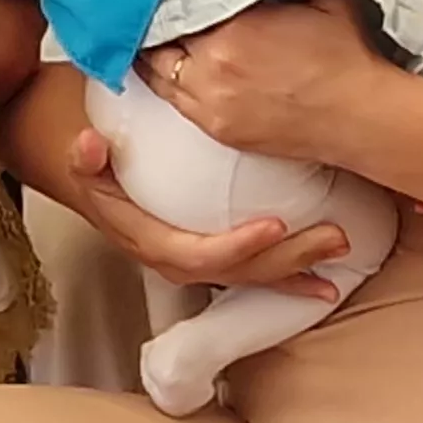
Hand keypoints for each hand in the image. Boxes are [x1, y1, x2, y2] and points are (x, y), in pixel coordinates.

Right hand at [56, 119, 349, 298]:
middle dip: (286, 260)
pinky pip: (255, 272)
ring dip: (298, 269)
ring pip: (251, 278)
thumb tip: (89, 144)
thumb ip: (84, 156)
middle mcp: (175, 260)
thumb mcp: (82, 158)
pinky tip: (327, 278)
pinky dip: (291, 276)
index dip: (236, 246)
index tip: (275, 225)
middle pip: (236, 273)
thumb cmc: (97, 165)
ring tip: (340, 256)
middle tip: (333, 237)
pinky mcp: (215, 256)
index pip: (195, 254)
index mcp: (147, 240)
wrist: (94, 179)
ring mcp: (197, 262)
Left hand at [149, 0, 384, 163]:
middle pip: (158, 39)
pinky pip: (173, 101)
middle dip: (157, 19)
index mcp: (232, 31)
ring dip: (154, 51)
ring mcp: (210, 106)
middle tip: (155, 2)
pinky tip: (170, 65)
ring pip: (157, 73)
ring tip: (154, 32)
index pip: (177, 3)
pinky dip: (165, 80)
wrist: (361, 117)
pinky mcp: (217, 131)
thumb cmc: (347, 54)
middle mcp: (211, 70)